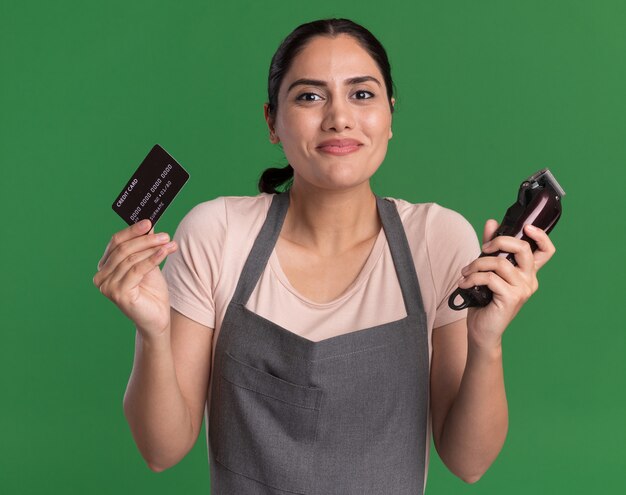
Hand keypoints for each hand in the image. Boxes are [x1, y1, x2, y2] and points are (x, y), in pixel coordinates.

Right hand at [93, 219, 177, 338]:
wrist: (157, 318)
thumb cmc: (152, 291)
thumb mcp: (148, 263)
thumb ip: (145, 246)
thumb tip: (149, 224)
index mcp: (105, 266)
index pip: (116, 242)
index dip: (132, 231)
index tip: (149, 222)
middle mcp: (101, 276)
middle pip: (123, 249)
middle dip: (146, 239)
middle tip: (165, 235)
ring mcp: (107, 286)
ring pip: (131, 259)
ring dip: (153, 248)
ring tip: (170, 243)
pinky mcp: (118, 294)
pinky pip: (137, 270)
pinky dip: (153, 259)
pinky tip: (164, 252)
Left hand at [458, 219, 555, 347]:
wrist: (483, 330)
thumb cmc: (485, 301)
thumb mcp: (487, 270)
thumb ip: (491, 248)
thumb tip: (492, 222)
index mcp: (528, 272)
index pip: (546, 251)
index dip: (541, 236)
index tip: (526, 227)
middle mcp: (530, 280)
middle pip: (523, 248)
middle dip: (499, 241)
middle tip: (482, 248)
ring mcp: (523, 289)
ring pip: (500, 263)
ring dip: (477, 264)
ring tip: (465, 272)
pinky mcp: (512, 298)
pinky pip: (490, 278)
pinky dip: (473, 277)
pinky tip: (464, 283)